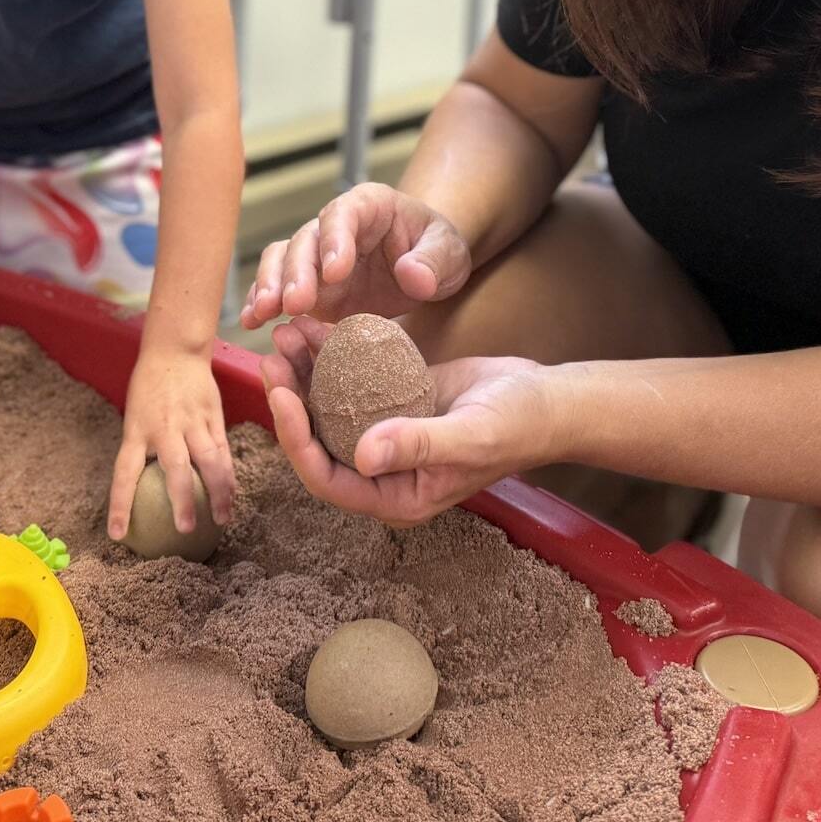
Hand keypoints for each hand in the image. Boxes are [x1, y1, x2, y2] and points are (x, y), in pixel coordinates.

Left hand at [106, 343, 234, 540]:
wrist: (176, 351)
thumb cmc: (150, 388)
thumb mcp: (135, 416)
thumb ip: (142, 448)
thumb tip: (140, 490)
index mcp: (137, 430)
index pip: (124, 474)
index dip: (120, 506)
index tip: (118, 535)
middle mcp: (165, 428)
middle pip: (176, 469)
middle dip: (182, 500)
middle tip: (186, 529)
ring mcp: (193, 422)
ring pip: (210, 461)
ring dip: (218, 492)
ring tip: (221, 519)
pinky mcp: (213, 417)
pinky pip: (223, 451)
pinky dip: (229, 476)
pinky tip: (232, 495)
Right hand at [240, 183, 472, 329]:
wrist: (426, 267)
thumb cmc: (436, 250)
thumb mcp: (451, 253)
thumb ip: (435, 260)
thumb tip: (413, 275)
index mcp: (370, 206)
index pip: (345, 213)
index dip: (336, 239)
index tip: (335, 272)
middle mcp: (335, 226)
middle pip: (306, 239)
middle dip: (297, 272)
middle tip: (296, 304)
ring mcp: (316, 255)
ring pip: (282, 259)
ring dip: (270, 285)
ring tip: (262, 314)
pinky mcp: (308, 284)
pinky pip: (277, 286)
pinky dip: (261, 302)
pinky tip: (252, 321)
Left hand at [258, 315, 556, 526]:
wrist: (547, 399)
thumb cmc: (517, 426)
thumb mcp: (469, 436)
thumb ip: (418, 445)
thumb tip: (364, 455)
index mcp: (394, 496)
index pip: (327, 476)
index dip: (297, 439)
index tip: (283, 395)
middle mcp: (382, 470)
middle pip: (318, 438)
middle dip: (291, 398)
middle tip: (273, 355)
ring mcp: (386, 433)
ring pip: (329, 406)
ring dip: (305, 372)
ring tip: (288, 332)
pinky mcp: (393, 400)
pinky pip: (350, 381)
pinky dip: (331, 356)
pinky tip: (317, 325)